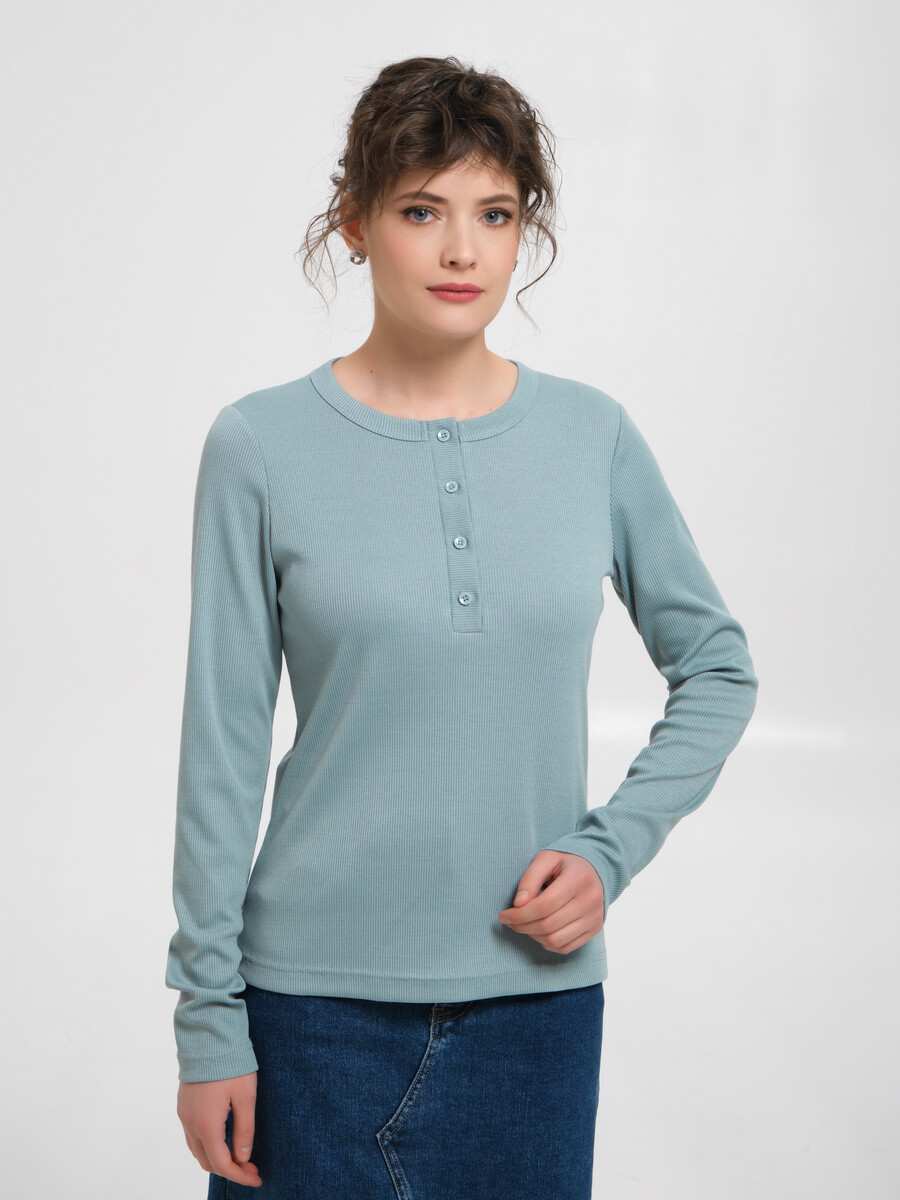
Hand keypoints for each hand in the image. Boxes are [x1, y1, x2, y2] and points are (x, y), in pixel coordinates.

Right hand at [177, 1071, 261, 1187]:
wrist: (208, 1036)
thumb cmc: (230, 1064)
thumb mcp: (246, 1097)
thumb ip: (244, 1130)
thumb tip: (243, 1158)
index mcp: (207, 1125)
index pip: (222, 1164)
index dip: (240, 1175)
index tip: (257, 1178)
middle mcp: (190, 1124)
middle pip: (207, 1161)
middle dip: (230, 1169)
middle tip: (251, 1166)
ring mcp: (184, 1115)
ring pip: (198, 1150)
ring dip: (217, 1157)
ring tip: (239, 1154)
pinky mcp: (183, 1105)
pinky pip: (192, 1136)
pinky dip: (207, 1144)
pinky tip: (224, 1137)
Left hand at [497, 850, 604, 952]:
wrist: (594, 869)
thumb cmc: (565, 863)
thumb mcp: (545, 859)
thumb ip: (530, 879)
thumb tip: (518, 904)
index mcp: (579, 878)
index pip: (544, 906)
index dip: (520, 915)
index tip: (504, 915)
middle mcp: (591, 899)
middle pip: (549, 925)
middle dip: (523, 926)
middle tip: (510, 922)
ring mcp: (595, 917)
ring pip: (556, 940)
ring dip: (533, 936)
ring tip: (524, 925)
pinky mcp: (595, 929)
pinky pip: (566, 947)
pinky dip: (548, 944)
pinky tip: (539, 932)